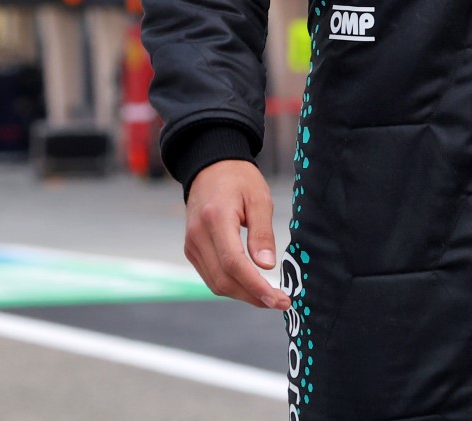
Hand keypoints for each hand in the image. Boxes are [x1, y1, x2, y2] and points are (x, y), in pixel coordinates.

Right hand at [183, 160, 288, 309]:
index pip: (234, 264)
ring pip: (215, 283)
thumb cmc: (238, 179)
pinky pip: (211, 276)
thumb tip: (267, 266)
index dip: (256, 286)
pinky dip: (232, 285)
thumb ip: (262, 233)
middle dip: (253, 296)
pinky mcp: (192, 250)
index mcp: (215, 220)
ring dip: (243, 295)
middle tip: (280, 302)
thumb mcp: (259, 198)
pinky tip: (252, 286)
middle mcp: (197, 237)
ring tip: (270, 298)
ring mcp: (191, 246)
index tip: (279, 299)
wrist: (210, 168)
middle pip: (223, 280)